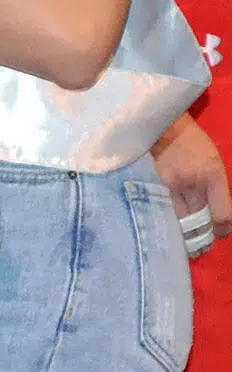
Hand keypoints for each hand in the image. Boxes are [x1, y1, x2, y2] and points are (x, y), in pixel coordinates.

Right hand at [152, 111, 231, 244]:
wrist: (157, 125)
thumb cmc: (190, 142)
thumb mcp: (212, 162)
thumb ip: (216, 190)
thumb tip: (218, 220)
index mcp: (212, 175)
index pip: (222, 216)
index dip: (222, 231)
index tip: (219, 234)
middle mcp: (191, 183)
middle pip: (200, 225)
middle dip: (203, 239)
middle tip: (202, 246)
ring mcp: (167, 187)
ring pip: (178, 225)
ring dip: (184, 239)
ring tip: (185, 245)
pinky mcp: (148, 188)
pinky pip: (159, 216)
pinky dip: (164, 227)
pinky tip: (165, 232)